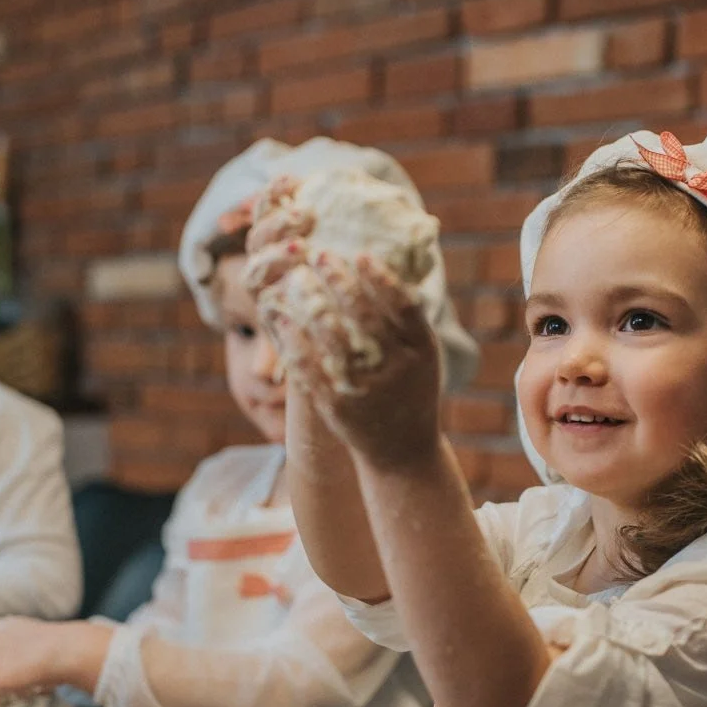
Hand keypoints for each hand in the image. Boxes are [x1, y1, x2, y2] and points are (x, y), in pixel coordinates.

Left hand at [245, 178, 442, 470]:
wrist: (402, 451)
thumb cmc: (411, 390)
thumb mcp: (424, 356)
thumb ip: (408, 318)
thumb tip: (386, 262)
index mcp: (422, 352)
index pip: (402, 305)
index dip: (381, 278)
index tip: (360, 254)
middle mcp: (395, 370)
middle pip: (365, 317)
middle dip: (339, 282)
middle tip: (319, 255)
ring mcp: (364, 390)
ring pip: (332, 338)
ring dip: (311, 304)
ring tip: (296, 280)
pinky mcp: (336, 407)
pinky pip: (309, 367)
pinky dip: (293, 339)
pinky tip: (281, 318)